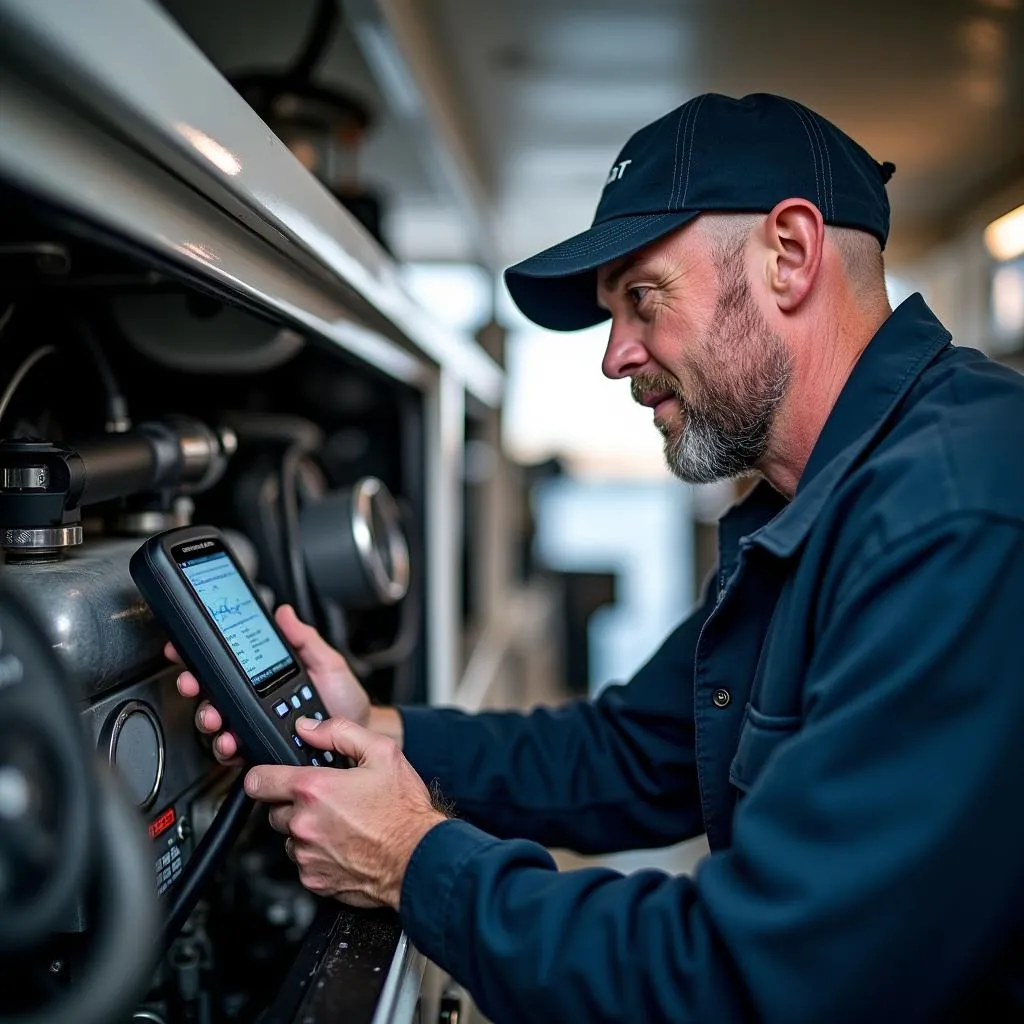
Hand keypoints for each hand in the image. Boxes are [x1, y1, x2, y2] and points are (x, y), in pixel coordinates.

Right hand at [167, 604, 370, 763]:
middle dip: (195, 687)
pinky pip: (234, 752)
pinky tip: (231, 742)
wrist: (356, 739)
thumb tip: (284, 614)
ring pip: (218, 724)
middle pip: (212, 694)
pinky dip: (227, 747)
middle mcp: (255, 702)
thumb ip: (304, 640)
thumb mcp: (327, 664)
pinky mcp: (259, 751)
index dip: (203, 657)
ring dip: (208, 719)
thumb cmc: (343, 701)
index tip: (187, 648)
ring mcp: (255, 727)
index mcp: (265, 678)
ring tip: (215, 717)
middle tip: (193, 683)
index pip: (228, 666)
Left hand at [246, 716, 446, 908]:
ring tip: (340, 823)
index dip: (263, 775)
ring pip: (289, 837)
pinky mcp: (314, 880)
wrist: (419, 858)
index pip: (258, 780)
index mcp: (314, 789)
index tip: (271, 776)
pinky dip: (317, 853)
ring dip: (305, 829)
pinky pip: (303, 861)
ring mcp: (307, 855)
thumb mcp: (382, 753)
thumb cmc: (404, 810)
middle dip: (294, 802)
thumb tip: (309, 728)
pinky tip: (343, 844)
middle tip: (326, 799)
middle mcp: (304, 824)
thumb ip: (340, 732)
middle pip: (274, 810)